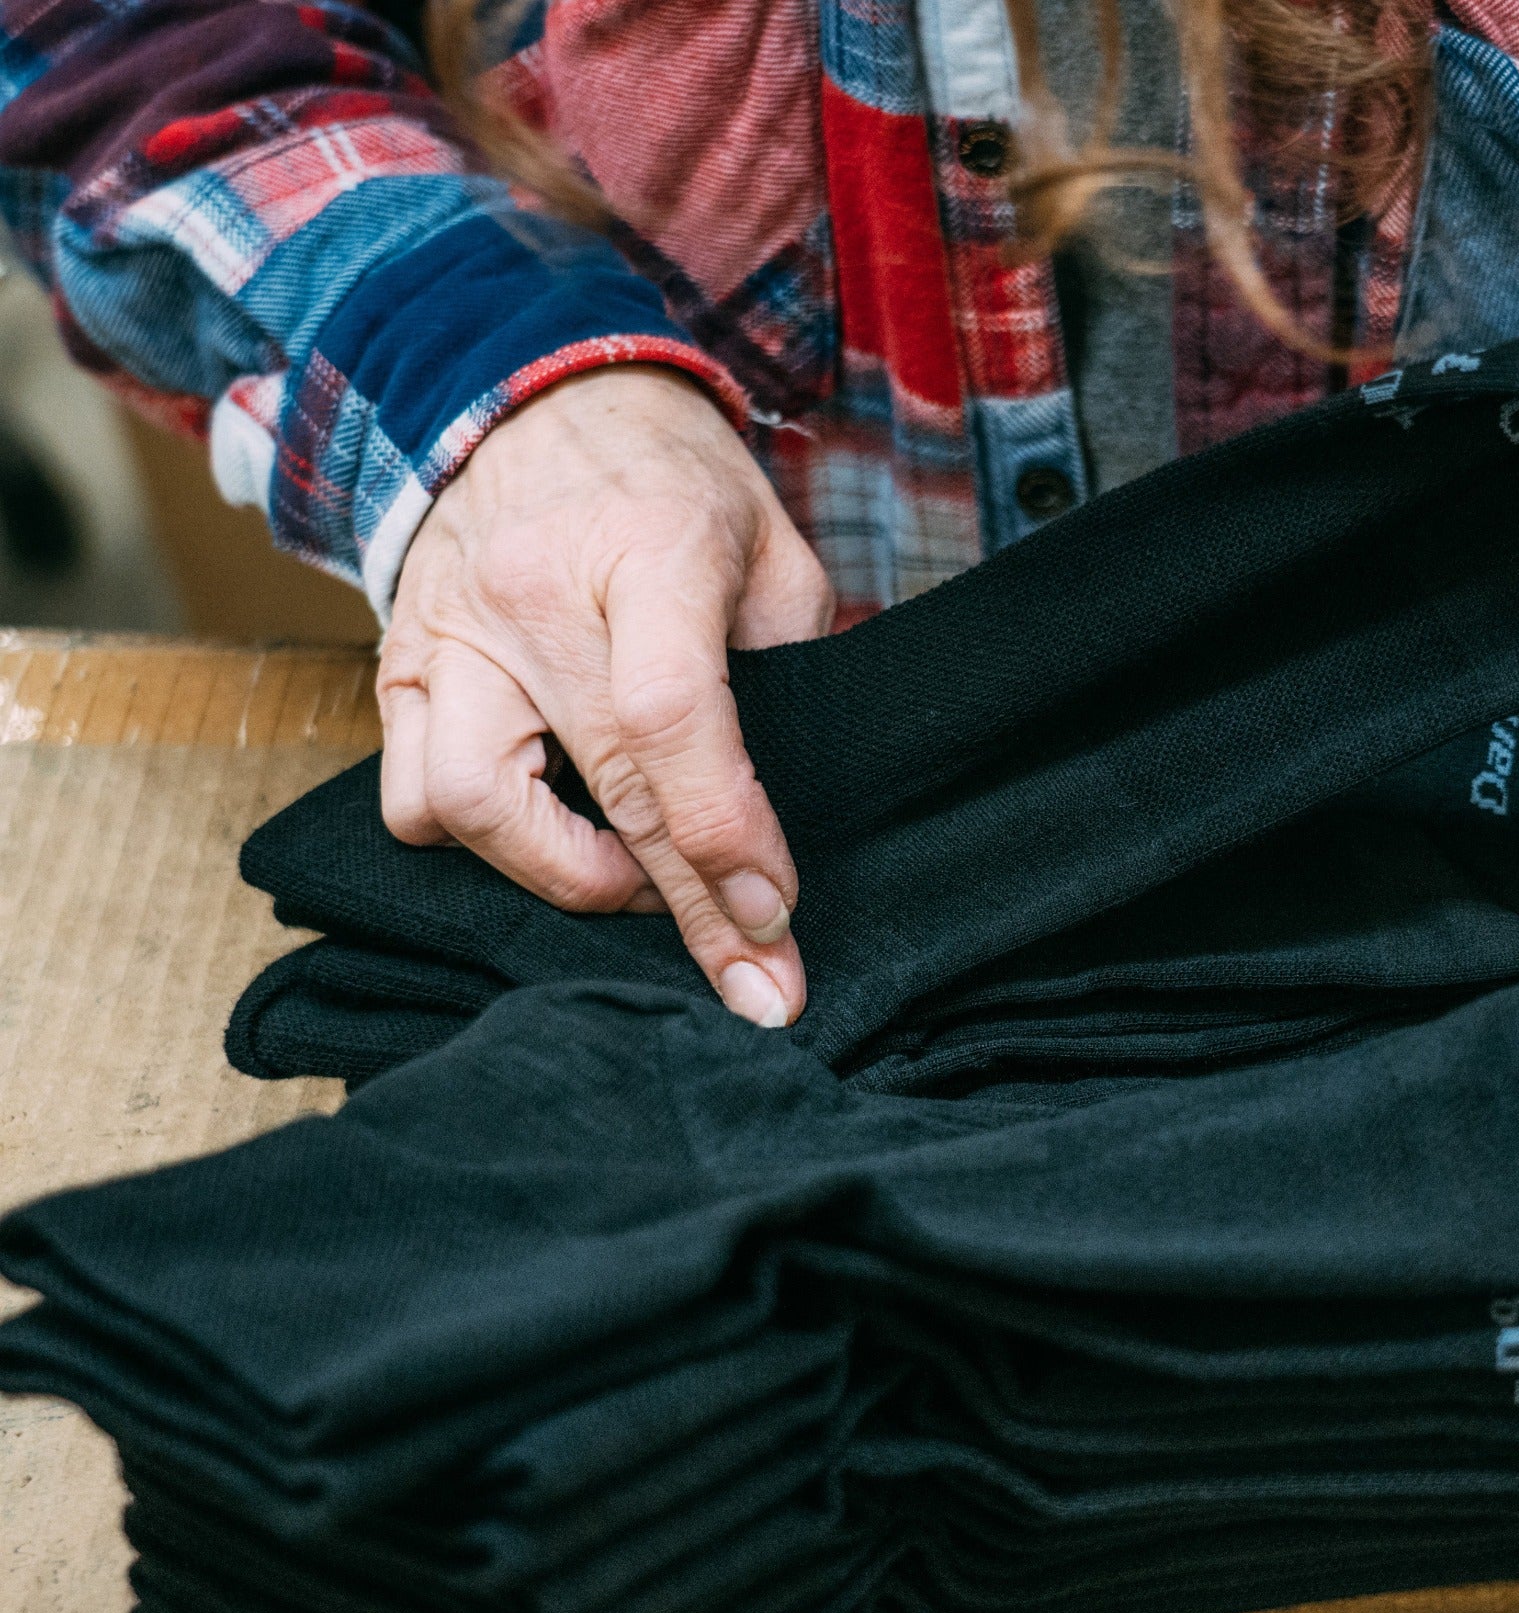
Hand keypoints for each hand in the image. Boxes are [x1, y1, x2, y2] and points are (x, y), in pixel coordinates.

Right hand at [378, 366, 832, 1025]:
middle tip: (752, 986)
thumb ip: (789, 669)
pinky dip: (479, 840)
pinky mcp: (399, 664)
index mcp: (644, 551)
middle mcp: (530, 597)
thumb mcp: (769, 547)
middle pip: (600, 790)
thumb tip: (784, 818)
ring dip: (561, 875)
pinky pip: (411, 794)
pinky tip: (548, 829)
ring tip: (633, 873)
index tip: (773, 920)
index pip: (671, 717)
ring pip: (467, 808)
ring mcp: (450, 633)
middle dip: (685, 914)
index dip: (723, 836)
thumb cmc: (669, 479)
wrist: (525, 388)